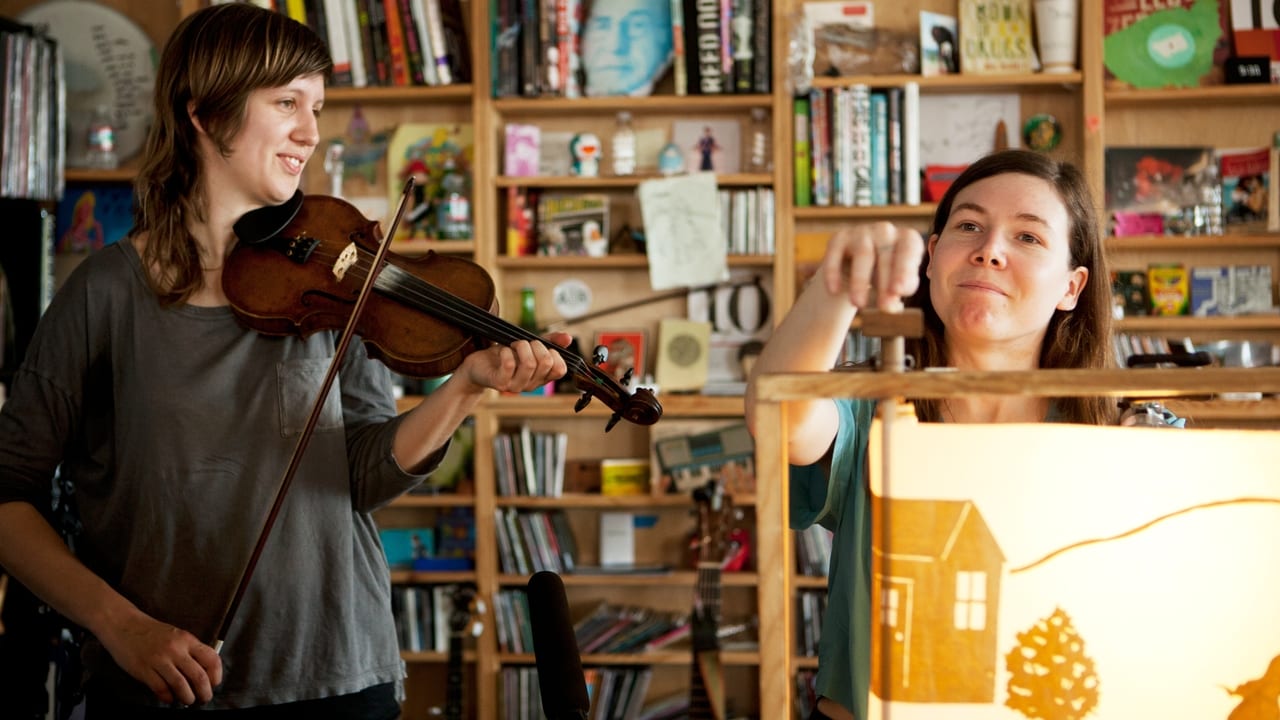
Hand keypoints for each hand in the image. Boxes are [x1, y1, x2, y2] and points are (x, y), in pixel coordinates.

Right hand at [97, 610, 221, 705]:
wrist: (124, 624)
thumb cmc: (152, 632)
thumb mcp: (177, 635)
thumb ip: (190, 650)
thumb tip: (205, 671)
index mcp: (187, 640)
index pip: (211, 659)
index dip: (216, 675)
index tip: (214, 684)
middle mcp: (175, 649)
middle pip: (198, 676)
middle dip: (204, 692)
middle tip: (204, 698)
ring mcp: (159, 660)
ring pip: (180, 685)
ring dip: (188, 697)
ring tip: (188, 700)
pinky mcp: (143, 669)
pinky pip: (160, 688)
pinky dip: (168, 697)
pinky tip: (170, 698)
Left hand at [460, 331, 570, 392]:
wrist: (478, 366)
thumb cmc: (504, 356)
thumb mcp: (528, 346)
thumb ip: (549, 341)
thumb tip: (568, 338)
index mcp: (541, 377)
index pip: (560, 370)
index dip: (554, 353)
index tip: (542, 346)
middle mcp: (531, 384)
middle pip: (546, 363)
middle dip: (536, 345)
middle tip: (525, 343)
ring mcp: (516, 386)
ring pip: (529, 363)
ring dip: (521, 346)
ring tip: (513, 345)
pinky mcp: (500, 383)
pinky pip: (509, 365)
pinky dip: (506, 352)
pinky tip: (503, 351)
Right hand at [820, 221, 925, 310]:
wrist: (857, 265)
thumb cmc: (886, 275)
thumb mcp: (897, 284)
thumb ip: (897, 293)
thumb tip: (891, 305)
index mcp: (907, 239)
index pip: (909, 251)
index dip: (905, 271)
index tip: (899, 291)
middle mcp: (886, 231)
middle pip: (885, 255)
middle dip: (884, 283)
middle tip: (883, 307)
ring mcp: (862, 232)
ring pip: (863, 254)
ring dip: (860, 281)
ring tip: (859, 304)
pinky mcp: (839, 238)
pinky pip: (835, 254)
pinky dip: (834, 273)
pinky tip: (834, 291)